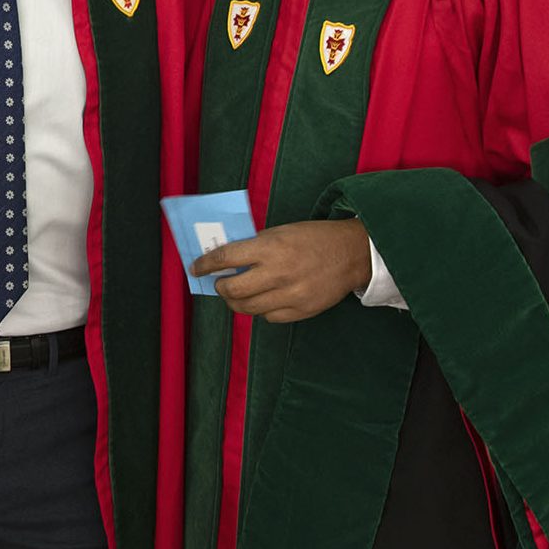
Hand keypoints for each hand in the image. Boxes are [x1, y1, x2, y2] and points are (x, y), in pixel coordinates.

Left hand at [192, 219, 371, 322]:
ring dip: (236, 302)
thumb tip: (227, 260)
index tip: (196, 268)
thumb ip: (254, 246)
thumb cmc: (313, 238)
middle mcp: (278, 273)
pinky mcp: (302, 311)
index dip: (205, 265)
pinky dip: (260, 310)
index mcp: (270, 248)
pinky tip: (262, 300)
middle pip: (232, 290)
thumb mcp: (280, 232)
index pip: (225, 258)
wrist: (352, 253)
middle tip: (219, 283)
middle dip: (220, 287)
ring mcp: (291, 295)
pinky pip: (269, 317)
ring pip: (248, 308)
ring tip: (236, 294)